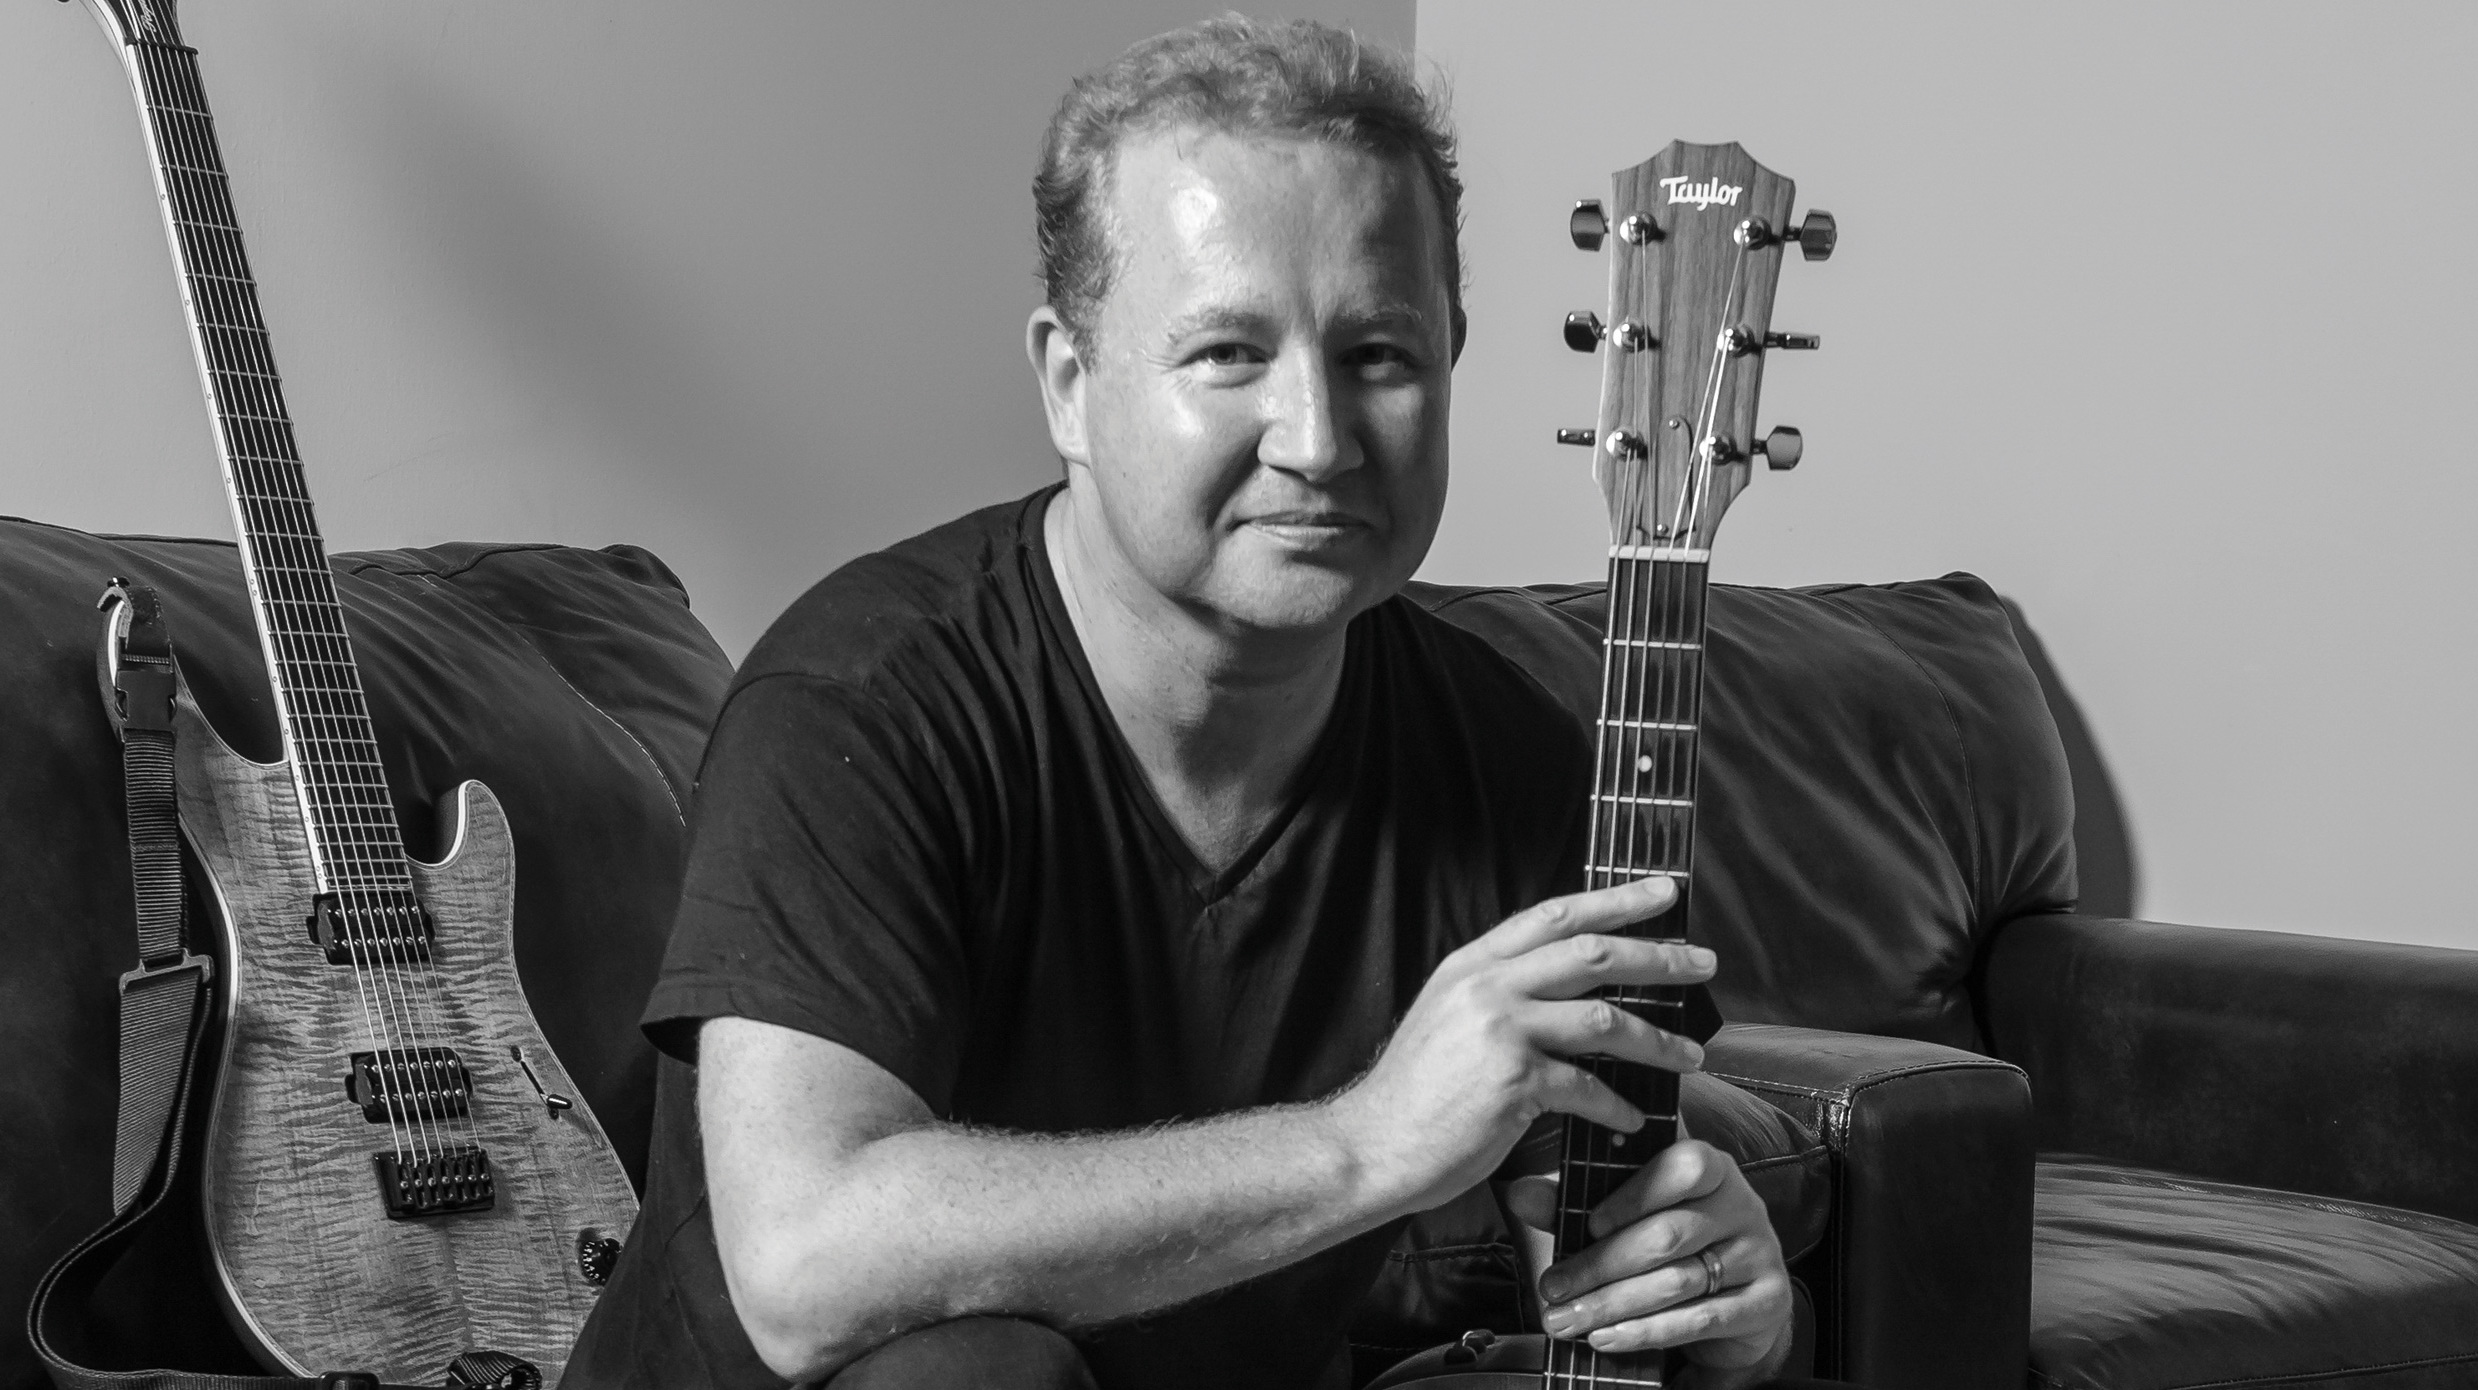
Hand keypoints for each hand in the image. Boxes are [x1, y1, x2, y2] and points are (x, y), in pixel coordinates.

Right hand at [1326, 877, 1713, 1216]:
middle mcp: (1487, 986)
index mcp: (1472, 964)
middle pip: (1593, 954)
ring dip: (1657, 1040)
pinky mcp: (1513, 1082)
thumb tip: (1564, 988)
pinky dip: (1616, 1106)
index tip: (1662, 892)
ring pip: (1604, 1020)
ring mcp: (1500, 1031)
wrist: (1370, 1144)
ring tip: (1690, 1056)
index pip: (1554, 915)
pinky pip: (1587, 1087)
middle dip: (1659, 958)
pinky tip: (1630, 1120)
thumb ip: (1498, 992)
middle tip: (1704, 964)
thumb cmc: (1414, 1092)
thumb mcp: (1448, 1016)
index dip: (1614, 900)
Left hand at [1533, 1139, 1793, 1388]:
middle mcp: (1741, 1204)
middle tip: (1553, 1287)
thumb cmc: (1676, 1245)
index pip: (1683, 1166)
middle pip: (1668, 1234)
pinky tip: (1608, 1337)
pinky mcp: (1767, 1302)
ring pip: (1678, 1280)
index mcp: (1711, 1167)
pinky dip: (1647, 1332)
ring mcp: (1759, 1254)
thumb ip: (1577, 1201)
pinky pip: (1700, 1319)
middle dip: (1601, 1265)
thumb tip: (1521, 1192)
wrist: (1739, 1302)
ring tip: (1567, 1319)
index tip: (1588, 1222)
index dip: (1634, 1194)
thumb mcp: (1630, 1215)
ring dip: (1613, 1304)